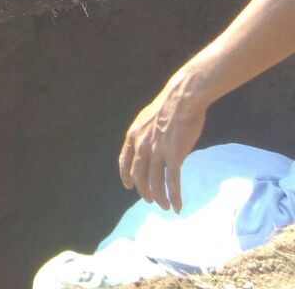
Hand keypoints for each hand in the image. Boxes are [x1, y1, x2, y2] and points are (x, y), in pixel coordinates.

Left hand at [118, 77, 206, 212]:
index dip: (126, 176)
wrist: (181, 99)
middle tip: (150, 200)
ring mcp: (157, 152)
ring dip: (160, 198)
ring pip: (155, 182)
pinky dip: (174, 197)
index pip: (125, 161)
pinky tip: (178, 207)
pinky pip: (172, 182)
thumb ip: (146, 134)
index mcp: (133, 136)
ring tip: (165, 207)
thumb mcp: (147, 119)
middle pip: (139, 176)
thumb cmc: (169, 106)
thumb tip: (151, 144)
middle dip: (144, 191)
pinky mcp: (174, 156)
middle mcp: (142, 146)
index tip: (129, 186)